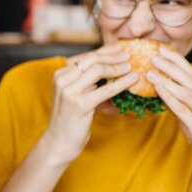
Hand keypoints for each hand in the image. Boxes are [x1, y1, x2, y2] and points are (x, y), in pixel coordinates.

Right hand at [44, 44, 138, 163]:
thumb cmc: (70, 119)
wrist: (59, 142)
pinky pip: (106, 89)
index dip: (105, 50)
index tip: (120, 48)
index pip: (86, 56)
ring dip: (118, 67)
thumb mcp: (76, 94)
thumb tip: (112, 66)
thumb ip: (87, 81)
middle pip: (93, 60)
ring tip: (132, 67)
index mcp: (60, 74)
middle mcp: (62, 79)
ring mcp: (69, 91)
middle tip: (129, 56)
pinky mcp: (80, 104)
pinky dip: (122, 83)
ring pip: (98, 70)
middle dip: (113, 56)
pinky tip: (133, 79)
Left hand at [147, 46, 191, 185]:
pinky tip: (158, 89)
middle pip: (191, 80)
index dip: (179, 61)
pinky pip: (183, 109)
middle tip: (154, 56)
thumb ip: (181, 98)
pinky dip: (169, 97)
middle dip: (171, 67)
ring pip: (187, 93)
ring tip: (151, 71)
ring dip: (167, 80)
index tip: (163, 50)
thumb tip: (161, 81)